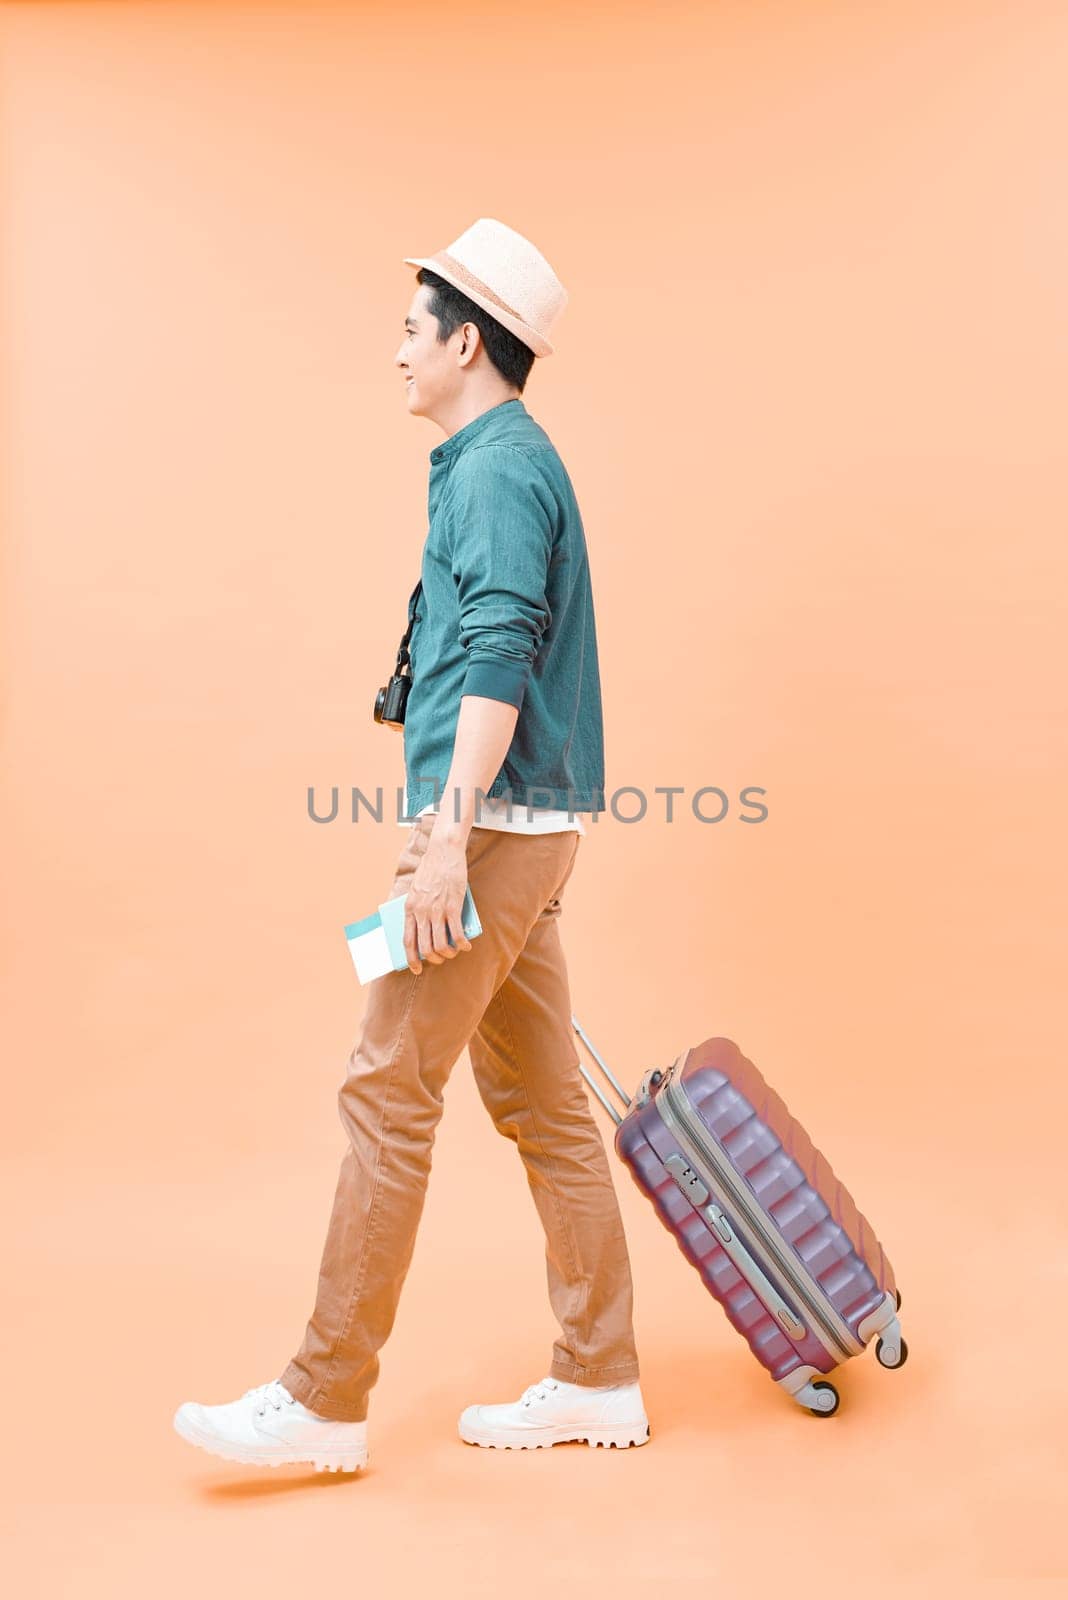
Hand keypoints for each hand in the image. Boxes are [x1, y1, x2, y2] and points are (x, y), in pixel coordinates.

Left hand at [403, 823, 473, 973]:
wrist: (443, 852)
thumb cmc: (431, 869)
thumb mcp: (416, 890)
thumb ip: (418, 908)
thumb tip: (423, 927)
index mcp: (409, 908)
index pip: (407, 941)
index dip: (411, 959)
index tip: (417, 969)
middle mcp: (421, 912)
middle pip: (425, 948)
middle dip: (434, 959)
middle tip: (442, 958)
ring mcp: (437, 910)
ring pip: (441, 944)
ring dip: (449, 953)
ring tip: (455, 951)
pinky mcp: (453, 906)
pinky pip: (457, 933)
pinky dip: (462, 944)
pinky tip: (466, 945)